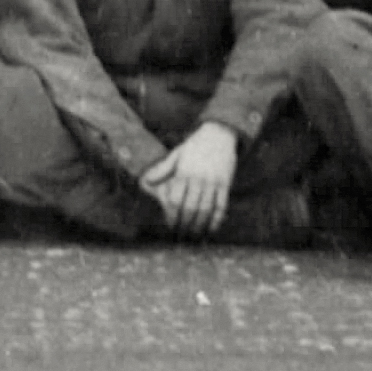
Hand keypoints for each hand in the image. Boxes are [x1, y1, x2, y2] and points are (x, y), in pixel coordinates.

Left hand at [140, 122, 240, 236]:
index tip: (170, 225)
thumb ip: (163, 169)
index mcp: (183, 172)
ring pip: (205, 210)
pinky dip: (216, 220)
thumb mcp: (177, 154)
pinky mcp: (225, 184)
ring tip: (194, 237)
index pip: (174, 200)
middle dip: (184, 225)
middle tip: (181, 236)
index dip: (171, 216)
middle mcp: (198, 178)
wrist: (219, 134)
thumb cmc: (195, 146)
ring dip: (199, 226)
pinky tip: (210, 230)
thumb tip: (146, 180)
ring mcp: (213, 182)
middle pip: (190, 208)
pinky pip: (221, 206)